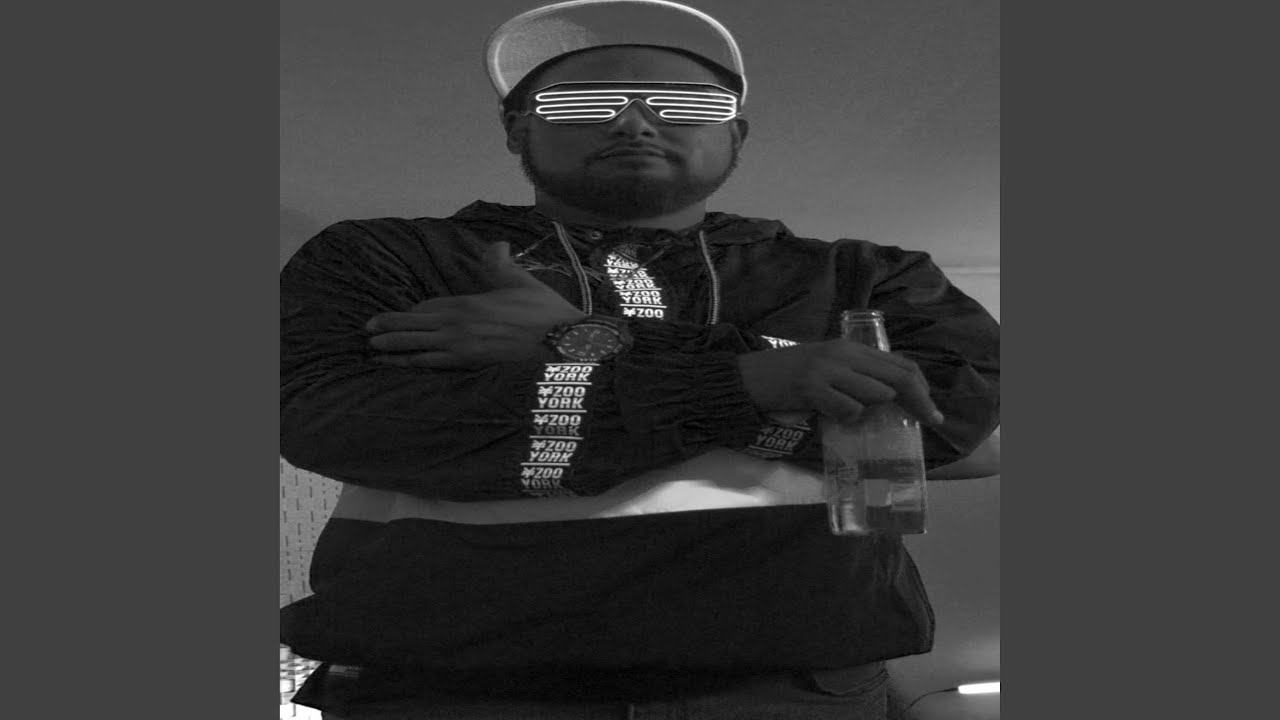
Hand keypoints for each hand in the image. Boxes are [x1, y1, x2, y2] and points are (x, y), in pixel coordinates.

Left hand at [366, 241, 586, 368]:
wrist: (562, 344)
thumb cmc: (546, 315)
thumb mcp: (523, 283)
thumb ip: (503, 265)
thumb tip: (497, 244)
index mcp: (470, 303)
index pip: (430, 305)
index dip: (413, 310)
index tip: (402, 313)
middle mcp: (459, 324)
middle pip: (416, 324)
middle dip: (390, 325)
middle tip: (367, 329)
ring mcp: (461, 346)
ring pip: (417, 345)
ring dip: (393, 345)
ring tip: (373, 348)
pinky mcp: (468, 364)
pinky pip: (431, 363)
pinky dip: (411, 363)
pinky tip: (399, 365)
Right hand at [736, 340, 944, 426]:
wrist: (746, 377)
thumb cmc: (787, 377)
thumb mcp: (829, 369)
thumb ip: (858, 377)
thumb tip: (893, 399)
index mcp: (850, 348)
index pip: (901, 364)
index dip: (922, 388)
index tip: (931, 410)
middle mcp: (843, 354)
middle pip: (898, 378)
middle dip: (920, 402)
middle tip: (931, 422)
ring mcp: (828, 369)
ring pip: (875, 394)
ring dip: (871, 411)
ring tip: (848, 413)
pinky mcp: (812, 387)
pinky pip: (848, 409)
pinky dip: (846, 418)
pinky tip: (827, 415)